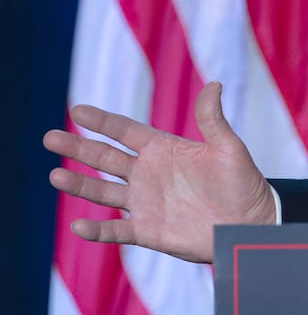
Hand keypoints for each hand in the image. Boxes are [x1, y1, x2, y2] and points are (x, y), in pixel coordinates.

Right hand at [43, 81, 276, 263]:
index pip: (125, 131)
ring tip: (55, 175)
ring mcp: (145, 202)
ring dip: (79, 185)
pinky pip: (115, 231)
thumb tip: (213, 84)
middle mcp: (149, 174)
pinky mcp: (147, 230)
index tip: (77, 111)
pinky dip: (97, 230)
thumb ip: (213, 120)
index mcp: (164, 150)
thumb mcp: (229, 148)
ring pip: (102, 191)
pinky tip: (78, 226)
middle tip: (50, 138)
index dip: (102, 122)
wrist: (251, 223)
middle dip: (78, 148)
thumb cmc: (244, 183)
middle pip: (105, 158)